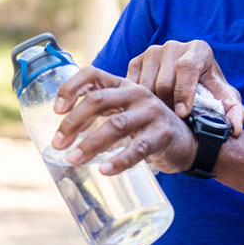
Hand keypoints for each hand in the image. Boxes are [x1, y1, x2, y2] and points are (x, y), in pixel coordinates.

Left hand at [52, 66, 197, 174]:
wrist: (188, 142)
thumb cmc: (147, 127)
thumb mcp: (125, 112)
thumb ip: (101, 112)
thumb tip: (63, 132)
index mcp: (124, 84)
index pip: (92, 74)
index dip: (70, 87)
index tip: (56, 110)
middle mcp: (137, 93)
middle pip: (98, 100)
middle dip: (73, 122)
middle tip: (58, 144)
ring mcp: (151, 113)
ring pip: (115, 125)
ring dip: (90, 143)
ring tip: (74, 159)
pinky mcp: (162, 135)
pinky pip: (138, 148)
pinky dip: (119, 161)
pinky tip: (104, 170)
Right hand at [126, 40, 243, 136]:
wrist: (190, 84)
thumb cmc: (210, 93)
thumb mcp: (226, 102)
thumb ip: (235, 114)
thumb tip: (235, 130)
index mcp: (199, 49)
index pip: (187, 67)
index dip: (184, 92)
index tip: (183, 114)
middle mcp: (174, 46)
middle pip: (163, 80)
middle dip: (168, 105)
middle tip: (173, 122)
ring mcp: (152, 51)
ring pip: (145, 85)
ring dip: (152, 106)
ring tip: (162, 119)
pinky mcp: (136, 61)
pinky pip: (131, 85)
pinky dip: (137, 101)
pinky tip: (147, 112)